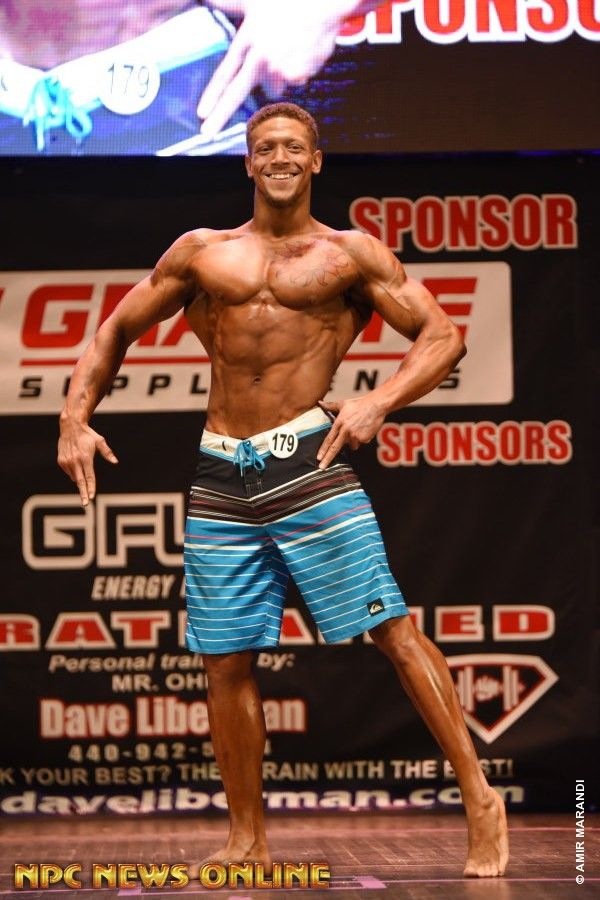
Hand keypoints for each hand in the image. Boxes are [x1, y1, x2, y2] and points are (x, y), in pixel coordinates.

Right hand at [57, 419, 117, 505]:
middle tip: (85, 504)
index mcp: (85, 457)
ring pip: (74, 477)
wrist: (70, 426)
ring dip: (80, 477)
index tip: (92, 497)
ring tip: (82, 462)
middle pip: (80, 482)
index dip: (91, 487)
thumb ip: (107, 453)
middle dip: (83, 493)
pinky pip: (69, 472)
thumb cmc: (87, 434)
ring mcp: (67, 462)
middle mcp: (75, 461)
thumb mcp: (100, 441)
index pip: (89, 476)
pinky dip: (74, 471)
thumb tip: (116, 462)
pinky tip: (76, 461)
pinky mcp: (61, 461)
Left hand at [199, 0, 340, 135]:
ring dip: (280, 74)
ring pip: (275, 86)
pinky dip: (300, 70)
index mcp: (247, 39)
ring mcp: (278, 67)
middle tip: (206, 132)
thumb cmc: (287, 0)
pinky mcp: (297, 73)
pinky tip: (303, 49)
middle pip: (237, 92)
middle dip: (220, 114)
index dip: (212, 95)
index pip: (225, 72)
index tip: (201, 114)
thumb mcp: (254, 0)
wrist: (321, 2)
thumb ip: (229, 3)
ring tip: (289, 47)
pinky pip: (295, 82)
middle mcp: (259, 56)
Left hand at [316, 396, 385, 468]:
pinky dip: (363, 438)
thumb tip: (320, 403)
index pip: (329, 439)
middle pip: (335, 448)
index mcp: (339, 423)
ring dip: (353, 441)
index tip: (318, 457)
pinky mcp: (364, 438)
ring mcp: (355, 435)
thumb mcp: (343, 404)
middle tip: (322, 467)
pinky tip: (365, 429)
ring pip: (352, 445)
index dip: (323, 449)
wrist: (375, 405)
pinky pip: (361, 443)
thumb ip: (330, 406)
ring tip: (358, 428)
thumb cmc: (359, 404)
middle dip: (328, 458)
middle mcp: (345, 430)